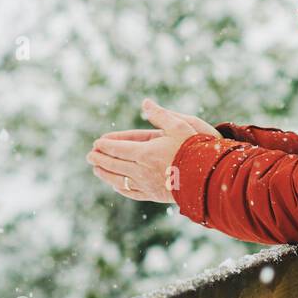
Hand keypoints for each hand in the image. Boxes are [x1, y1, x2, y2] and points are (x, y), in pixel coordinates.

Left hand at [87, 98, 218, 201]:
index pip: (118, 149)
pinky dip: (120, 188)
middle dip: (100, 159)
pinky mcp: (154, 195)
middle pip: (115, 165)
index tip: (96, 143)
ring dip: (106, 174)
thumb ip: (160, 115)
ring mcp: (147, 184)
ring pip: (119, 180)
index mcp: (145, 152)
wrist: (208, 176)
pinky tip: (116, 185)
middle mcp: (142, 170)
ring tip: (97, 170)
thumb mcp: (179, 125)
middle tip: (90, 156)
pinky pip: (132, 192)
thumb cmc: (194, 148)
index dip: (106, 146)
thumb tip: (145, 102)